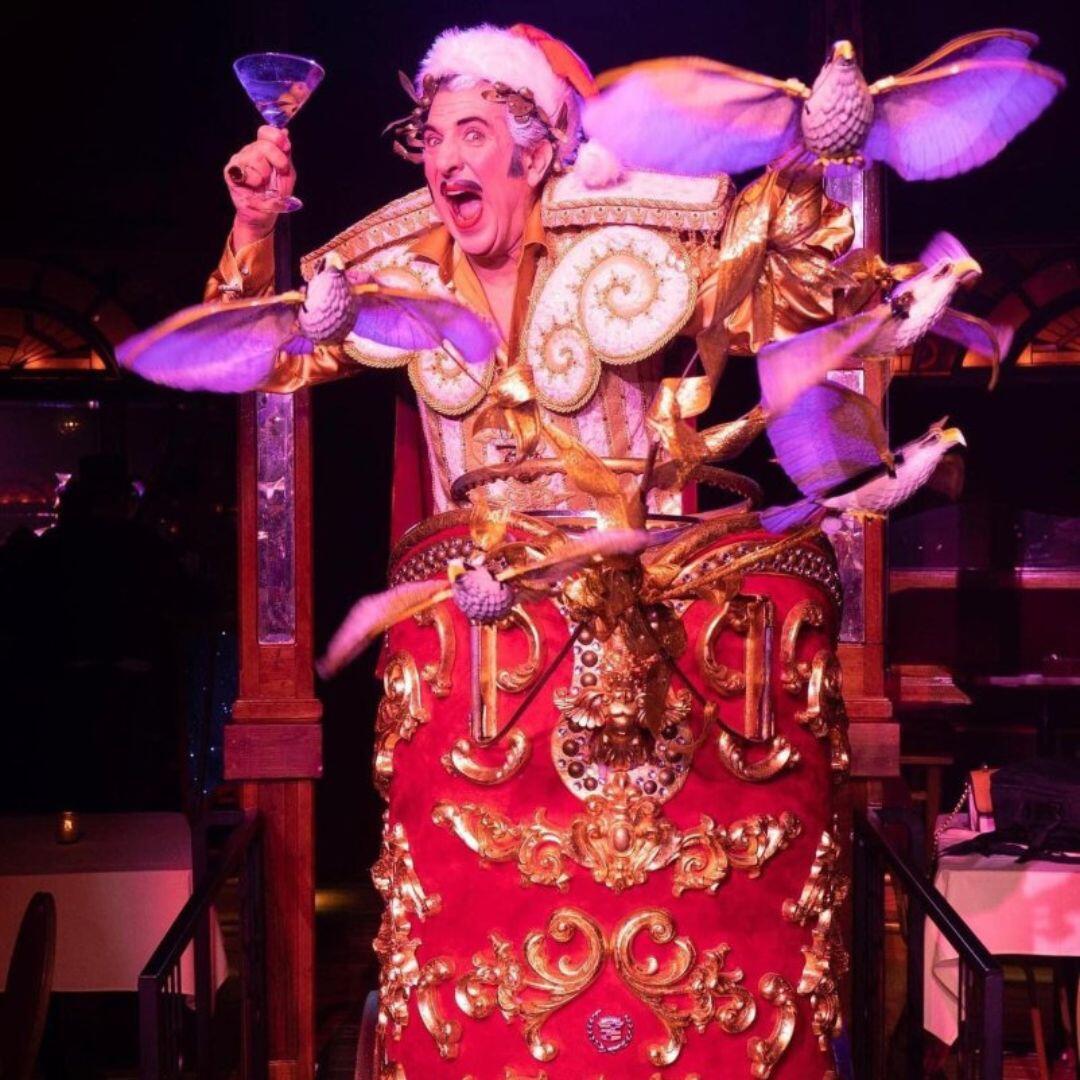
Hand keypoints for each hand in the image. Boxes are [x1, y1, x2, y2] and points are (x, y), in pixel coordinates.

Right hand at [225, 126, 295, 247]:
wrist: (266, 214)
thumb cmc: (276, 194)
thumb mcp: (287, 173)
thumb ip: (285, 154)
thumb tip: (285, 132)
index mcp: (263, 148)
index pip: (266, 132)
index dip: (277, 138)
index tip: (286, 150)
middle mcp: (249, 151)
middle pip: (264, 145)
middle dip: (277, 161)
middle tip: (278, 173)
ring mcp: (239, 160)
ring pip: (255, 158)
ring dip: (265, 174)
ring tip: (264, 183)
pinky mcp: (230, 172)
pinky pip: (245, 171)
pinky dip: (254, 181)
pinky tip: (254, 186)